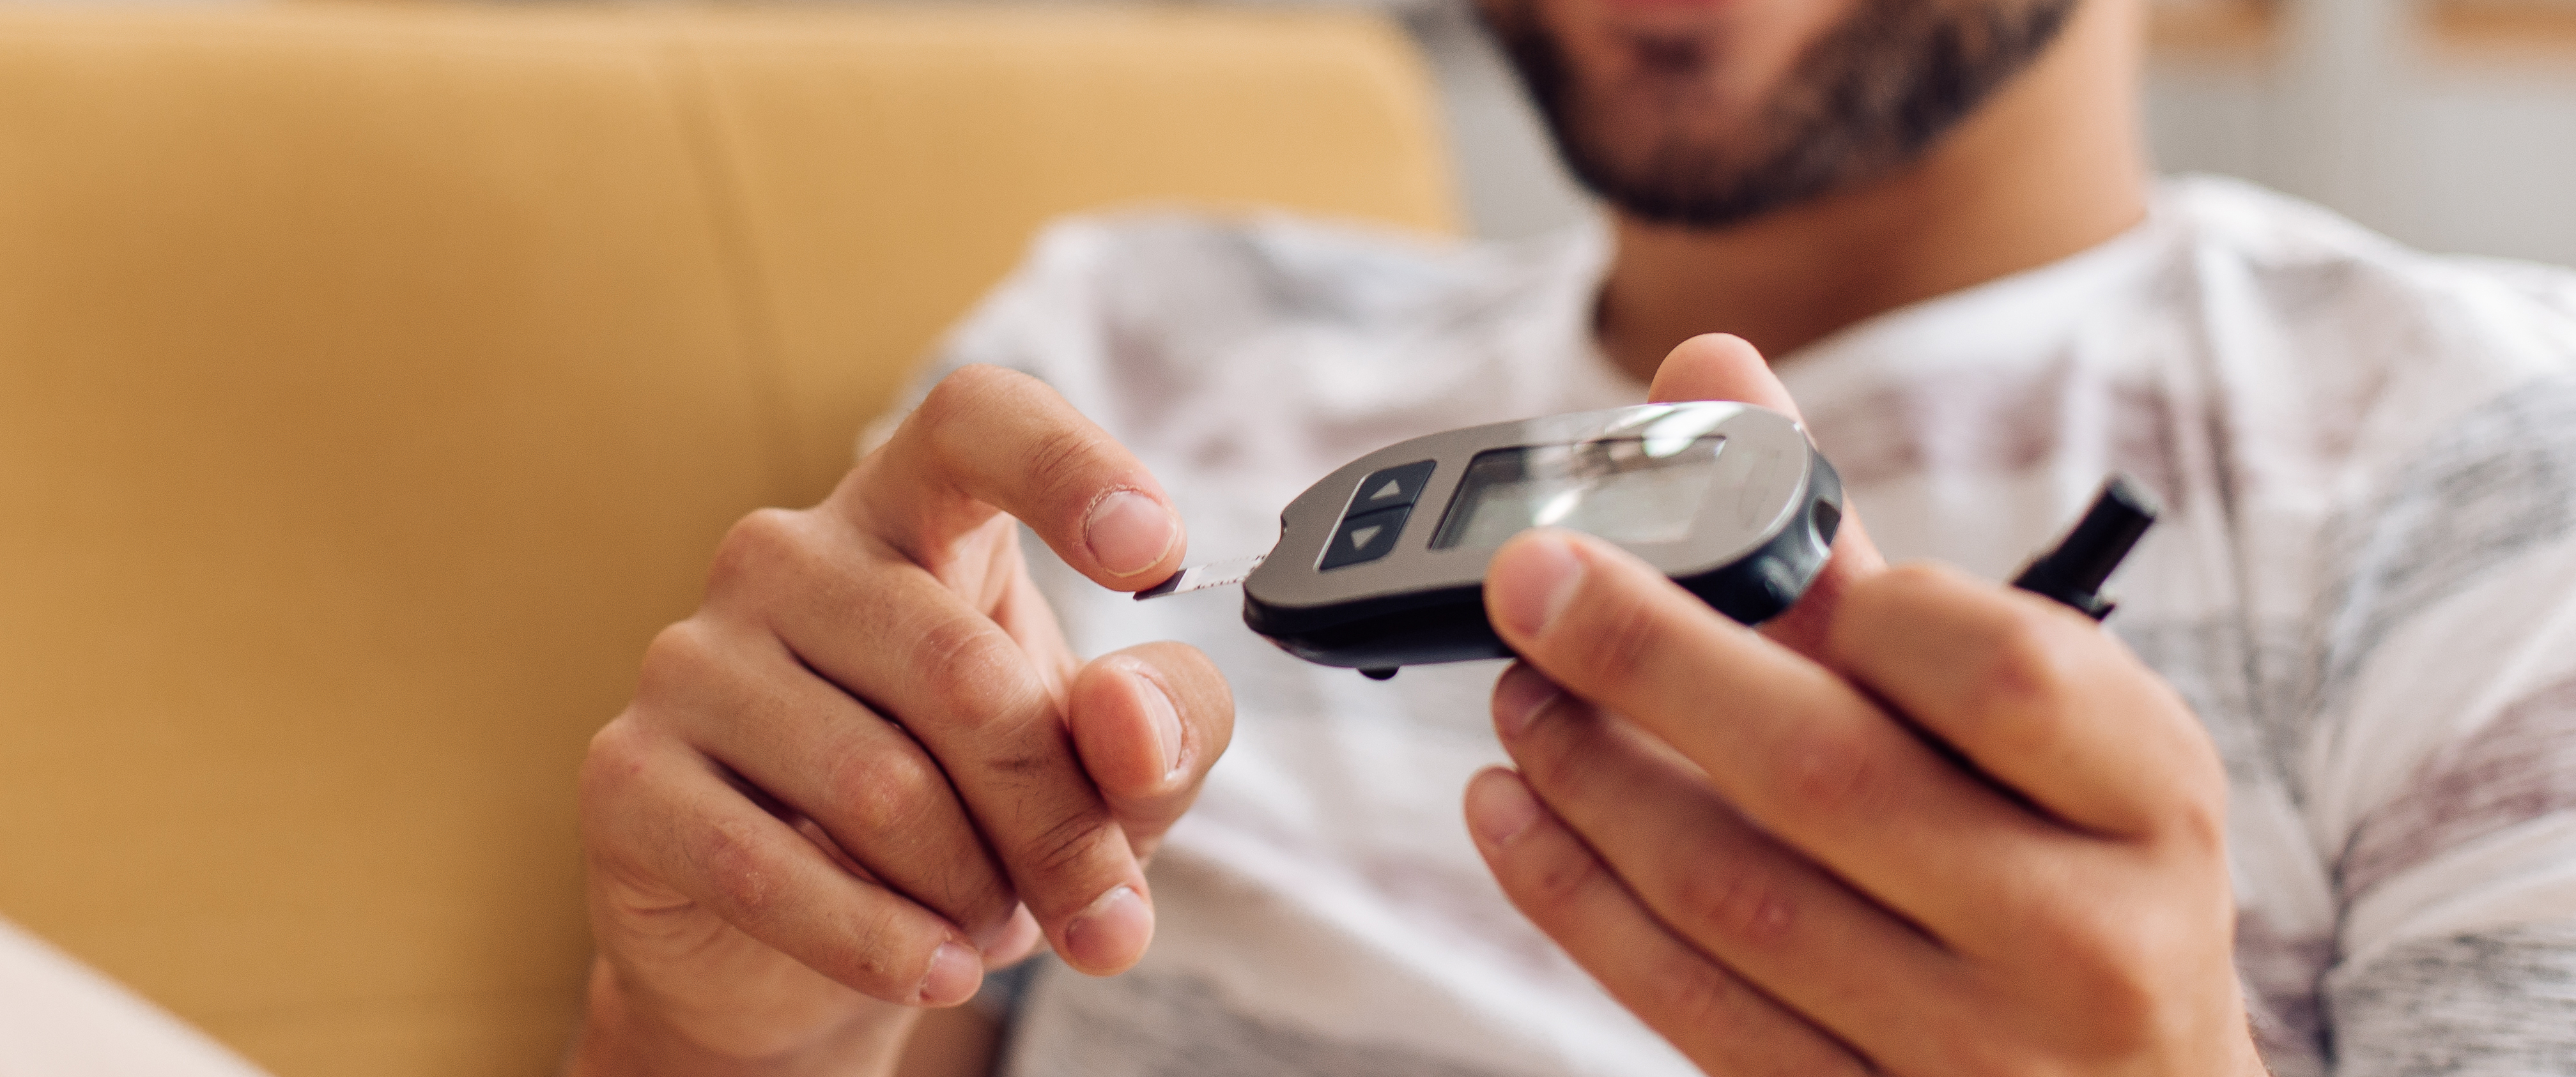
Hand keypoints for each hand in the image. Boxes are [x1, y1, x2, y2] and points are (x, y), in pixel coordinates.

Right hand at [572, 365, 1234, 1074]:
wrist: (812, 953)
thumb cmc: (979, 816)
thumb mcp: (1112, 774)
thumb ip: (1163, 729)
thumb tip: (1129, 724)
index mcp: (914, 508)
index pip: (975, 421)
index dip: (1068, 469)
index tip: (1155, 552)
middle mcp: (788, 554)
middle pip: (965, 671)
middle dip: (1060, 821)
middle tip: (1100, 907)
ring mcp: (693, 656)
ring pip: (884, 786)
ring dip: (973, 890)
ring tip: (989, 922)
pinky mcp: (627, 773)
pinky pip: (769, 869)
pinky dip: (877, 943)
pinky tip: (930, 967)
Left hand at [1461, 336, 2260, 1075]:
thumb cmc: (2064, 864)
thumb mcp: (2027, 724)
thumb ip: (1855, 557)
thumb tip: (1706, 371)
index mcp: (2149, 804)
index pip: (2002, 673)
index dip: (1861, 603)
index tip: (1761, 551)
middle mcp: (2081, 940)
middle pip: (1827, 775)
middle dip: (1647, 658)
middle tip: (1530, 578)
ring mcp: (1968, 1053)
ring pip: (1733, 897)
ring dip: (1591, 778)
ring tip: (1520, 692)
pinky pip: (1686, 1007)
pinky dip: (1576, 897)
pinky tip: (1510, 812)